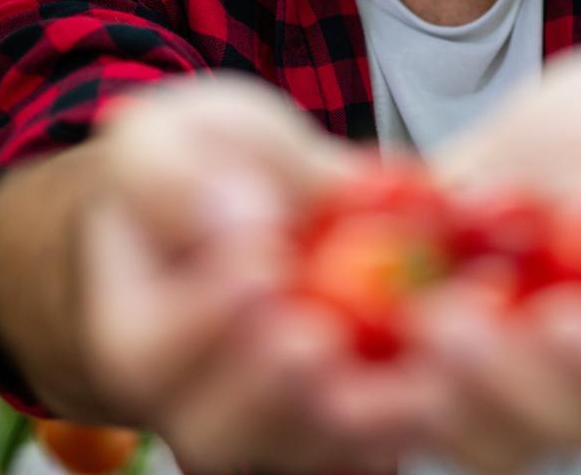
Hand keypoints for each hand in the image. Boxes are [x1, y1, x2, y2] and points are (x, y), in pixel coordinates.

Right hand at [0, 74, 440, 471]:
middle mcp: (194, 401)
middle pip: (217, 433)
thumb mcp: (171, 137)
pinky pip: (368, 449)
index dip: (204, 318)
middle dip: (272, 390)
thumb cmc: (203, 173)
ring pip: (300, 452)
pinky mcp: (343, 430)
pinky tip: (443, 373)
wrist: (257, 197)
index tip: (261, 261)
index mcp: (136, 333)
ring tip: (403, 370)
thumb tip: (234, 216)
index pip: (150, 354)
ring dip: (357, 418)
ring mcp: (272, 424)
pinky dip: (410, 417)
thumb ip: (177, 176)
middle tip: (318, 338)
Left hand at [411, 49, 580, 469]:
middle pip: (559, 423)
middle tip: (445, 323)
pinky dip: (369, 385)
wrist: (580, 153)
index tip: (560, 313)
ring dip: (426, 399)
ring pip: (481, 432)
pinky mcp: (446, 368)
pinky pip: (412, 400)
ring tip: (374, 344)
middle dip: (499, 382)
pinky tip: (322, 349)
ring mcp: (518, 388)